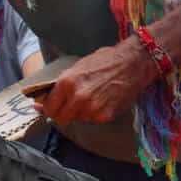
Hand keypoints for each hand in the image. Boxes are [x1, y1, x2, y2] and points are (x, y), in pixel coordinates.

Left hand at [36, 42, 155, 126]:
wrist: (133, 62)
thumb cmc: (106, 60)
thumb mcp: (78, 67)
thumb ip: (62, 84)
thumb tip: (47, 97)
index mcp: (67, 82)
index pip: (48, 108)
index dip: (47, 109)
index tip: (48, 108)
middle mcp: (78, 98)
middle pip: (61, 119)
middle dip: (62, 114)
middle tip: (68, 106)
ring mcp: (92, 109)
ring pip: (78, 119)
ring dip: (80, 113)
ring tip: (90, 98)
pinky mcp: (105, 115)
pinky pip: (92, 120)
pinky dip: (94, 113)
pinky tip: (102, 100)